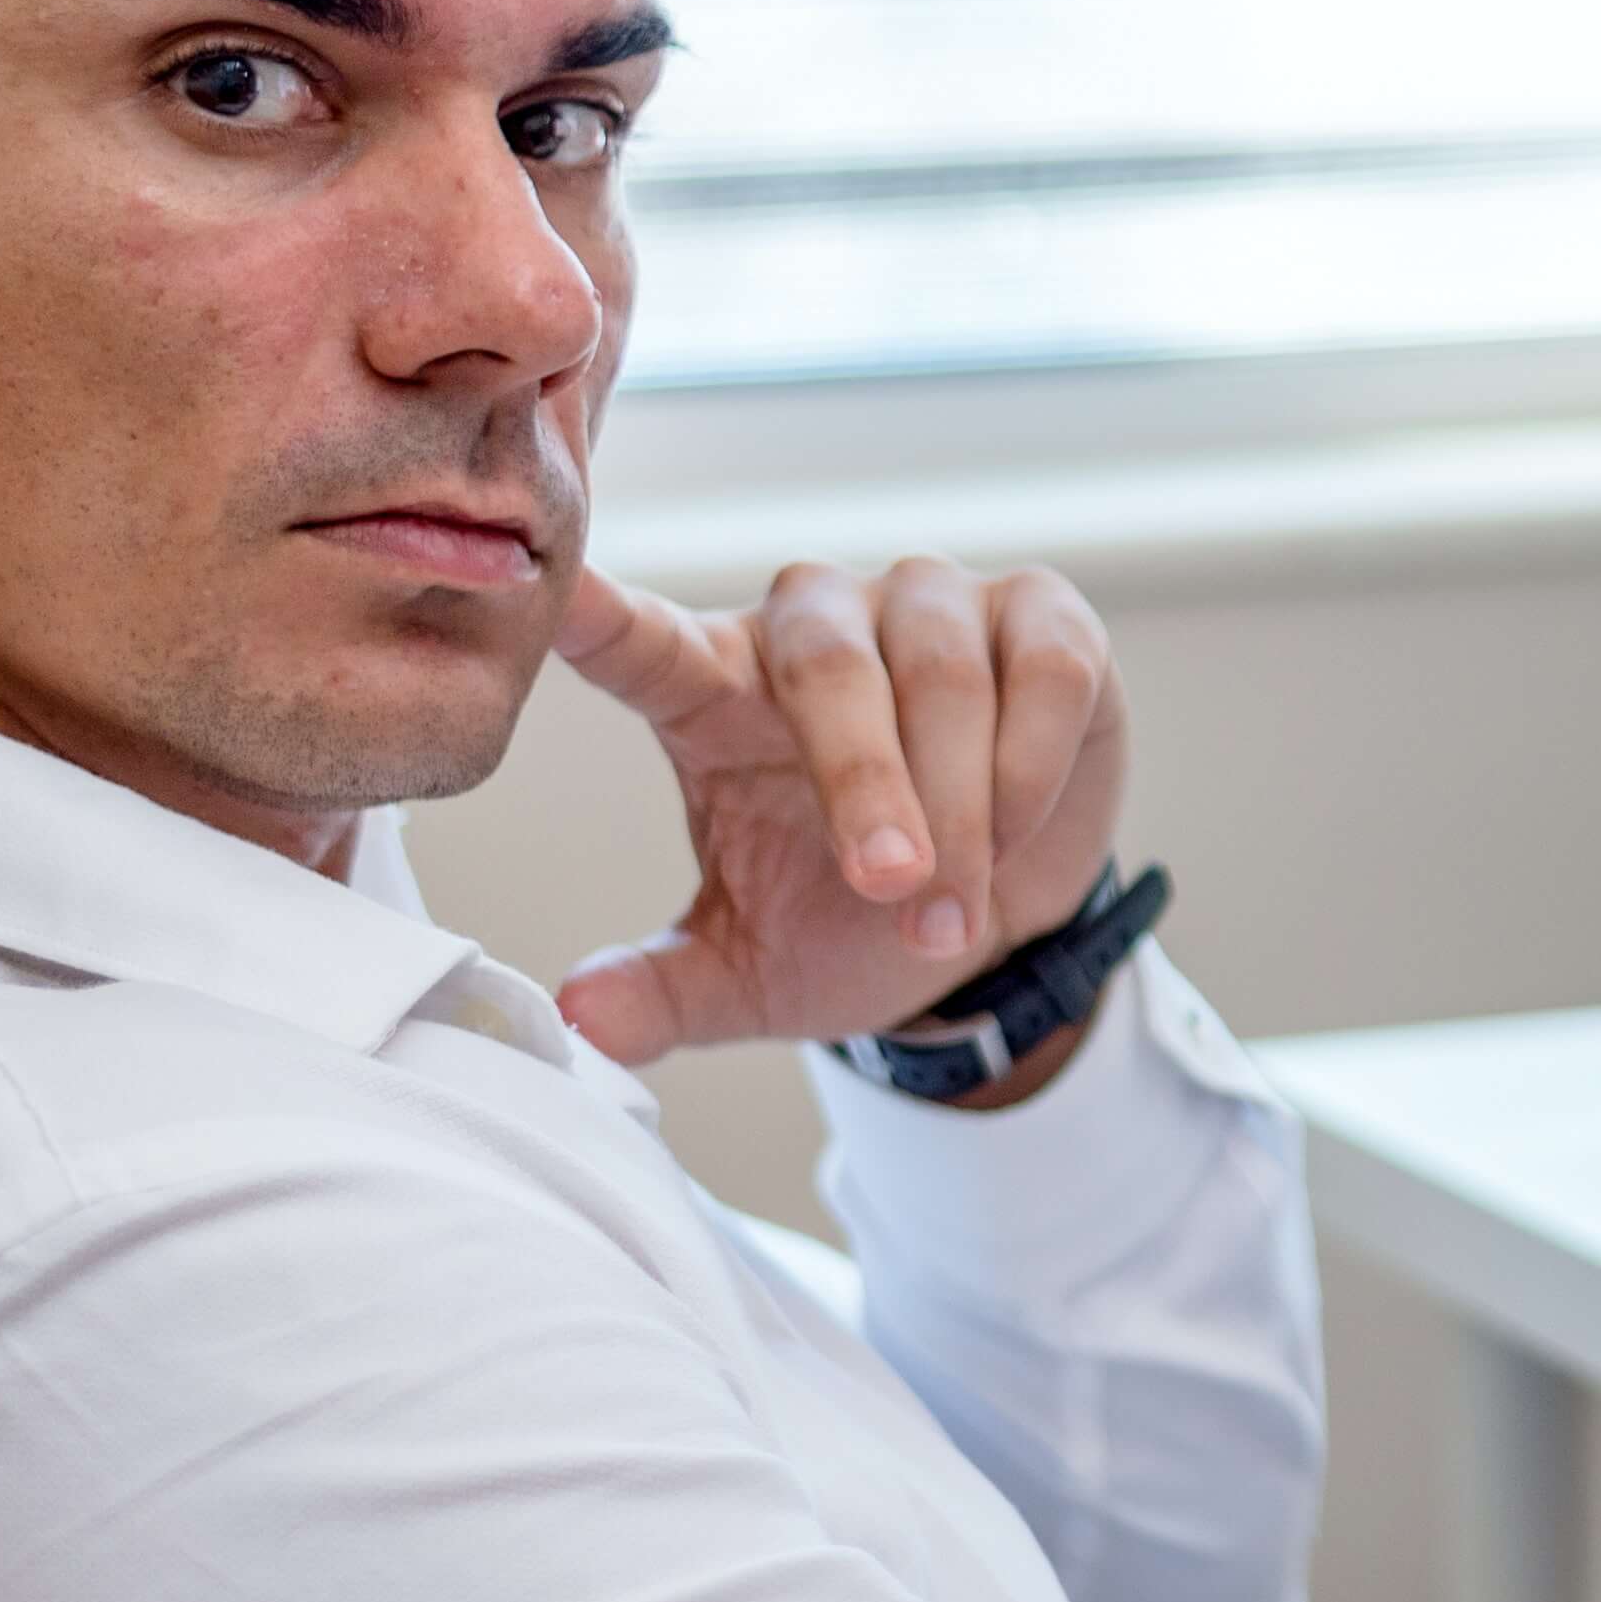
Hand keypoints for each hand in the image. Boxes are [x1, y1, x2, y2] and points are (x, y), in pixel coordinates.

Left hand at [547, 559, 1132, 1077]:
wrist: (999, 929)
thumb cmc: (853, 922)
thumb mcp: (749, 970)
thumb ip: (665, 988)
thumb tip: (581, 1017)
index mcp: (716, 689)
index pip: (645, 644)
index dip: (603, 614)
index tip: (559, 584)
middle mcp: (815, 621)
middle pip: (828, 666)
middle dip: (866, 785)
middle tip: (889, 887)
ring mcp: (930, 605)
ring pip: (943, 677)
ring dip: (959, 809)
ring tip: (951, 910)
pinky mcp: (1041, 613)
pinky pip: (1042, 672)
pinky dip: (1032, 770)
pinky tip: (1016, 837)